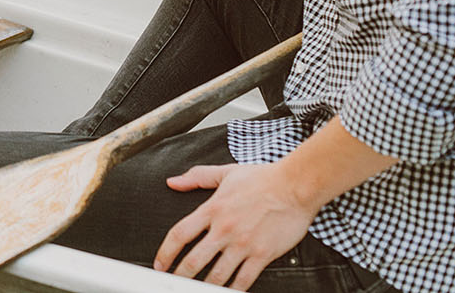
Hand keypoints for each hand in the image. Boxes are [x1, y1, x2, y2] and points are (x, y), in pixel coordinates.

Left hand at [154, 163, 317, 289]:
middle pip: (194, 260)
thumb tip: (173, 182)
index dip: (165, 253)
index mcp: (212, 209)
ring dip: (204, 286)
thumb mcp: (225, 172)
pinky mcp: (262, 254)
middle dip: (180, 276)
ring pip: (217, 275)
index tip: (159, 264)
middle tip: (173, 284)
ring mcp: (243, 244)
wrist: (295, 185)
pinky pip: (244, 279)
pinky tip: (226, 291)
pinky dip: (233, 289)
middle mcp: (224, 229)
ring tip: (195, 291)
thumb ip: (196, 177)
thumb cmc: (262, 178)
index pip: (179, 234)